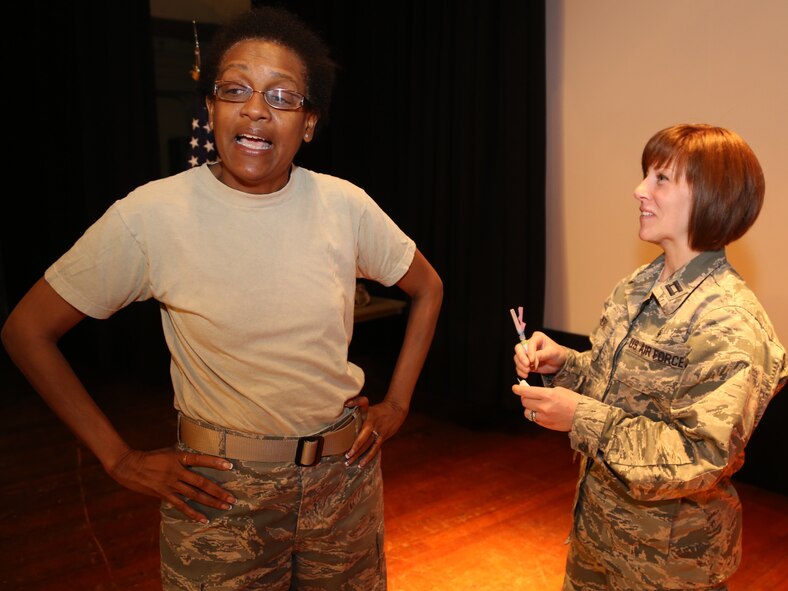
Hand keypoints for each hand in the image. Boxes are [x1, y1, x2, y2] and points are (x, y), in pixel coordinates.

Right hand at [107, 447, 235, 522]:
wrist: (129, 466)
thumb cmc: (151, 456)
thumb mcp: (169, 451)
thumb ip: (184, 455)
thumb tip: (199, 454)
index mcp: (179, 457)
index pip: (200, 459)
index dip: (214, 462)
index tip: (229, 466)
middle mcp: (176, 471)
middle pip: (201, 482)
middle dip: (218, 491)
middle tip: (233, 498)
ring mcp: (171, 484)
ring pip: (195, 495)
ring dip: (211, 502)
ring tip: (225, 506)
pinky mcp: (164, 494)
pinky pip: (181, 505)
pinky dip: (193, 513)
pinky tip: (203, 519)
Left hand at [343, 396, 407, 466]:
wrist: (396, 410)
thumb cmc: (379, 409)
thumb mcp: (368, 406)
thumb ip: (356, 406)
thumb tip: (345, 404)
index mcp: (369, 412)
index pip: (362, 403)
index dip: (356, 402)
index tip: (347, 404)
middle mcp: (373, 422)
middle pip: (364, 435)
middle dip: (355, 446)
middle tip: (346, 455)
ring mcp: (378, 431)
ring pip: (368, 445)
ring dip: (358, 454)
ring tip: (348, 462)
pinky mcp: (383, 437)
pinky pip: (375, 449)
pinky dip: (368, 457)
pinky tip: (361, 464)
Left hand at [511, 383, 579, 431]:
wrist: (583, 415)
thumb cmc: (572, 400)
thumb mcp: (558, 390)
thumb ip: (543, 391)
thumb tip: (531, 391)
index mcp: (548, 395)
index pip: (526, 392)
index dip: (518, 389)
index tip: (515, 387)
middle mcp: (544, 406)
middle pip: (524, 401)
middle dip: (524, 397)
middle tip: (527, 395)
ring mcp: (544, 417)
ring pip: (527, 412)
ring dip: (529, 408)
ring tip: (535, 405)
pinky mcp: (546, 425)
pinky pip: (534, 419)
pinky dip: (534, 415)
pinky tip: (541, 412)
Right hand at [513, 331, 566, 378]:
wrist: (559, 363)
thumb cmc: (557, 354)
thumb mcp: (552, 352)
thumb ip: (542, 355)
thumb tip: (532, 359)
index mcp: (537, 337)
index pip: (530, 343)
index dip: (530, 351)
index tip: (532, 360)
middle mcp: (529, 344)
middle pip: (518, 348)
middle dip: (521, 358)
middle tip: (527, 365)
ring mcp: (526, 354)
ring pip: (517, 358)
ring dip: (521, 366)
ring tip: (528, 371)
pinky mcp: (526, 362)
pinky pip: (519, 366)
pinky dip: (520, 371)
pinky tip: (525, 375)